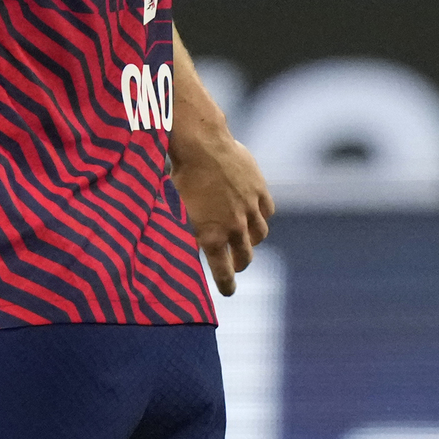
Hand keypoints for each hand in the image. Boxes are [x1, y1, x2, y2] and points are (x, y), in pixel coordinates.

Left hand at [172, 127, 274, 296]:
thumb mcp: (174, 210)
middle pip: (245, 255)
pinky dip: (261, 216)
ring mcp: (250, 208)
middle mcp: (234, 226)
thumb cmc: (178, 177)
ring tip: (247, 242)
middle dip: (240, 264)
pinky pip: (266, 211)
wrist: (201, 146)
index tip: (228, 292)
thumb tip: (172, 248)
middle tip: (236, 266)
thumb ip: (180, 232)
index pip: (222, 271)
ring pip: (260, 235)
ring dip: (253, 241)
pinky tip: (256, 216)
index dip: (226, 284)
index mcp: (211, 235)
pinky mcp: (259, 190)